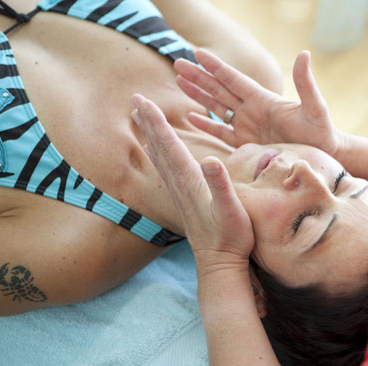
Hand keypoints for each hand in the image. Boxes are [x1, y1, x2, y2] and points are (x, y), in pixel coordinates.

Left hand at [131, 94, 253, 275]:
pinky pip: (165, 170)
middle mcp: (180, 184)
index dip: (157, 122)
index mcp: (191, 181)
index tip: (143, 100)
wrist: (219, 264)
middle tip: (134, 99)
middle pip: (160, 147)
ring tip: (139, 118)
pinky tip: (153, 151)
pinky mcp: (184, 200)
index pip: (170, 145)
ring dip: (149, 135)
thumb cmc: (231, 238)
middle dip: (148, 122)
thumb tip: (209, 159)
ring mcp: (180, 193)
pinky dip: (157, 154)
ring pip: (160, 157)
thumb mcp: (232, 210)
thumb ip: (221, 184)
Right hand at [174, 49, 343, 156]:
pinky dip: (206, 125)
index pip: (234, 80)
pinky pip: (222, 133)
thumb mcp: (314, 107)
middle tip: (178, 63)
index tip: (197, 53)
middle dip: (199, 77)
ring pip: (217, 107)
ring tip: (179, 82)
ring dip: (198, 95)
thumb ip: (305, 83)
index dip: (216, 67)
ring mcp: (248, 126)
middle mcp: (252, 110)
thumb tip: (304, 54)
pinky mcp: (247, 144)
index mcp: (263, 99)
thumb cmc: (321, 132)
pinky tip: (191, 117)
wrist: (322, 156)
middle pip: (220, 89)